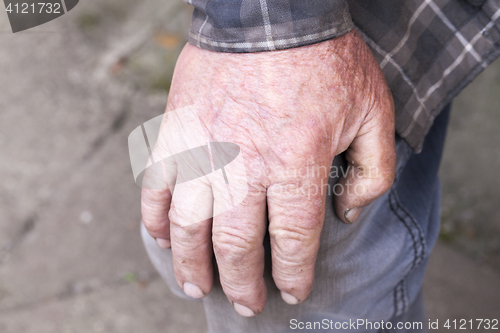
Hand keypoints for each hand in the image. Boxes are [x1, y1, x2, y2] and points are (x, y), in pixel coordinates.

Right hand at [141, 29, 395, 316]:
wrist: (271, 14)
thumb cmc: (324, 61)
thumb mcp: (372, 112)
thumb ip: (371, 172)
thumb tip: (347, 214)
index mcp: (295, 163)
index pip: (293, 239)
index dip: (293, 273)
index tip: (292, 291)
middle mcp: (243, 166)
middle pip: (237, 244)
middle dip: (242, 282)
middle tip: (246, 303)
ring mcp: (203, 150)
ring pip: (189, 226)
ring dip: (191, 263)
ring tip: (196, 285)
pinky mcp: (177, 132)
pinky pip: (157, 185)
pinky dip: (155, 217)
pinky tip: (161, 237)